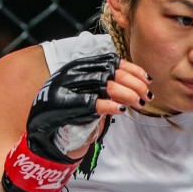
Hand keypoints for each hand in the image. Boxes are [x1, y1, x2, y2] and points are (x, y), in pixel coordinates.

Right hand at [2, 53, 150, 191]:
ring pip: (105, 85)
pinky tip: (122, 109)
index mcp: (79, 66)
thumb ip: (107, 83)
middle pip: (111, 73)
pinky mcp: (67, 106)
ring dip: (127, 93)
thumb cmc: (73, 111)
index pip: (110, 61)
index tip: (147, 79)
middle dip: (134, 83)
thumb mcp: (89, 91)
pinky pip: (93, 103)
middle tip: (147, 96)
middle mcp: (73, 74)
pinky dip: (110, 105)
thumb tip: (138, 82)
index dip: (132, 69)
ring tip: (139, 103)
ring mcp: (69, 89)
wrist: (45, 130)